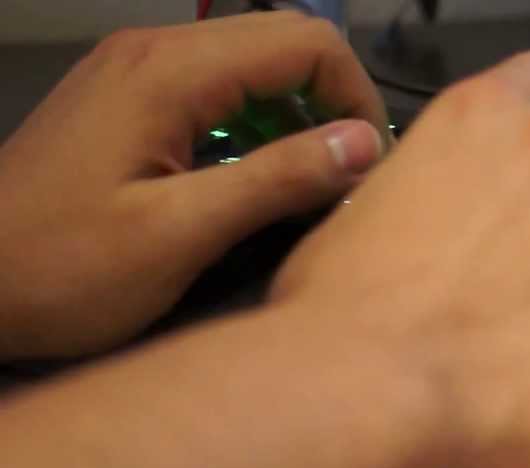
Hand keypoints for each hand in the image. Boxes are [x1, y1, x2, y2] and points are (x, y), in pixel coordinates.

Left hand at [0, 12, 390, 360]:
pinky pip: (217, 86)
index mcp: (170, 72)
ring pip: (252, 62)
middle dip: (332, 103)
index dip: (355, 97)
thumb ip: (276, 181)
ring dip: (295, 115)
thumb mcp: (180, 234)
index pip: (304, 43)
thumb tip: (365, 144)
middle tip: (344, 178)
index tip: (368, 166)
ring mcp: (136, 68)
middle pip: (283, 41)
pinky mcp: (126, 96)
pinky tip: (252, 178)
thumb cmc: (65, 268)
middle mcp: (155, 50)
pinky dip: (255, 122)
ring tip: (305, 185)